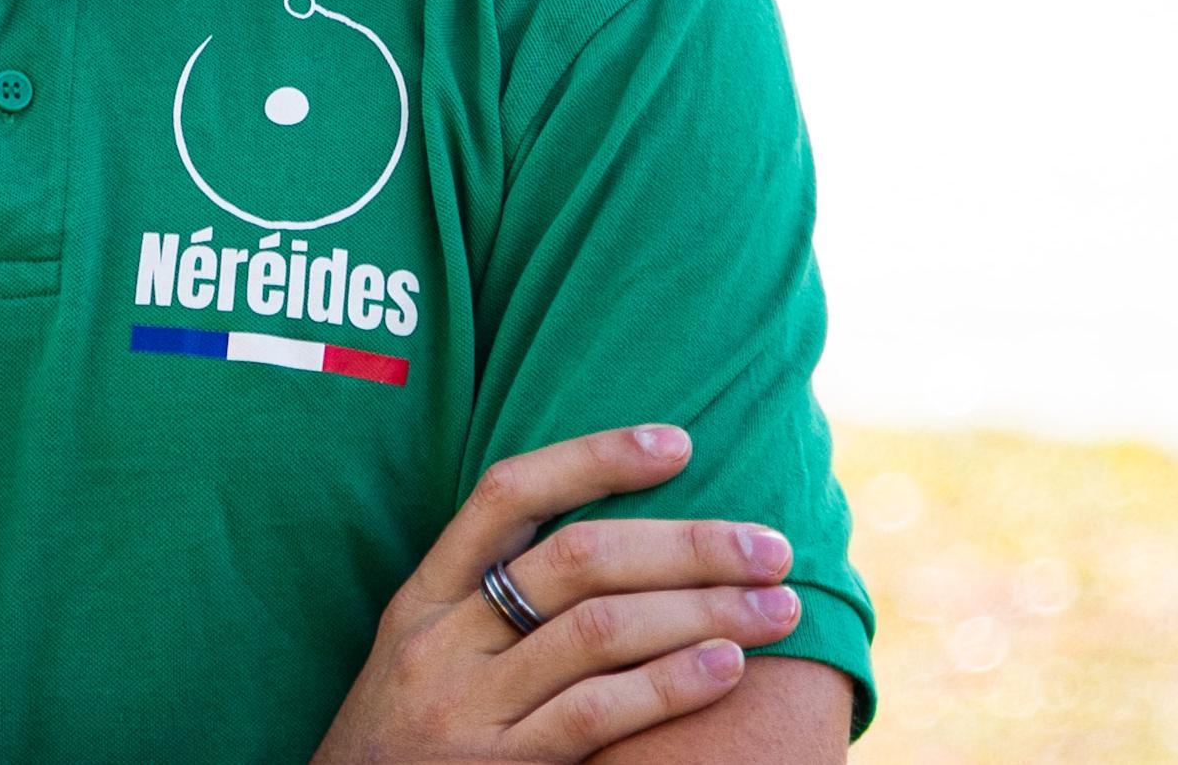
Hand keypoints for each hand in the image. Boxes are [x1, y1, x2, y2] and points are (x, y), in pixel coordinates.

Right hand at [307, 423, 802, 764]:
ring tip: (775, 605)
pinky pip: (596, 713)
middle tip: (769, 543)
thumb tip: (610, 553)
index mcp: (423, 595)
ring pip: (598, 631)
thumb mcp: (420, 656)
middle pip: (576, 560)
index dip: (594, 457)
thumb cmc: (401, 743)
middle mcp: (443, 640)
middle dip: (684, 543)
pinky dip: (669, 684)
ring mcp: (469, 707)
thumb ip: (488, 606)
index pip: (509, 493)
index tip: (678, 443)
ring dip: (702, 611)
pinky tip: (726, 668)